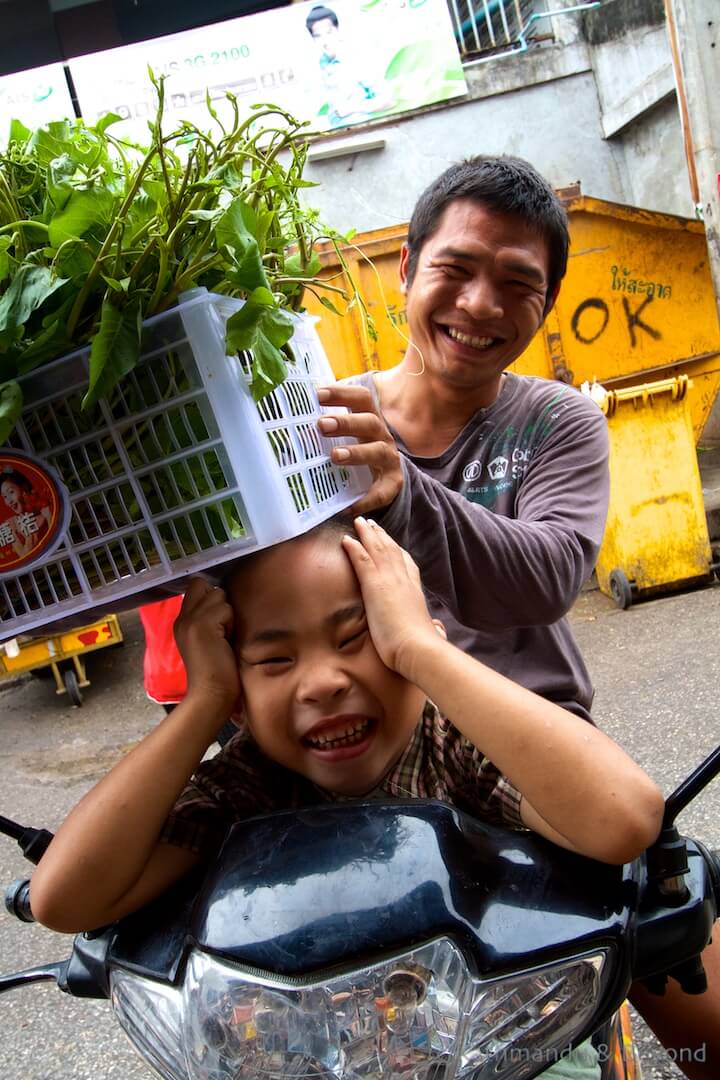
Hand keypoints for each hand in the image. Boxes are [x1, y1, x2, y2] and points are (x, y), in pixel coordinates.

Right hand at [174, 579, 238, 712]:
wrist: (210, 695)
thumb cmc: (217, 672)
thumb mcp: (208, 641)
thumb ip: (209, 620)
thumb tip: (224, 600)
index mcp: (182, 622)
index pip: (195, 587)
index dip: (210, 595)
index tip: (220, 617)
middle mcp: (182, 618)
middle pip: (205, 585)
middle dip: (219, 601)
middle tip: (222, 629)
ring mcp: (190, 620)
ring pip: (218, 595)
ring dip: (228, 614)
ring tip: (224, 637)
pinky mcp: (201, 625)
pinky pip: (226, 609)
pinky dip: (231, 624)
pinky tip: (225, 642)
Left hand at [316, 385, 402, 513]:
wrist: (386, 479)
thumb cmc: (358, 449)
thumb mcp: (347, 436)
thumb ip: (326, 428)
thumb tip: (288, 424)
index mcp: (369, 418)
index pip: (361, 398)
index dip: (342, 393)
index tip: (318, 394)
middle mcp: (382, 435)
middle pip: (370, 422)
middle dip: (346, 422)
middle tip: (322, 425)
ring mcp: (389, 459)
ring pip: (377, 451)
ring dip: (356, 453)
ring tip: (334, 456)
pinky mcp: (392, 484)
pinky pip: (380, 492)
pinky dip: (365, 500)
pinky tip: (348, 507)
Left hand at [342, 517, 439, 677]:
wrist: (417, 648)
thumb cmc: (421, 647)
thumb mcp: (429, 632)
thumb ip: (432, 628)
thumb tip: (438, 631)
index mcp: (415, 590)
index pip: (408, 564)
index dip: (399, 551)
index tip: (392, 542)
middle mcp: (404, 580)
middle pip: (392, 550)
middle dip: (381, 536)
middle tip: (371, 524)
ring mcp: (390, 580)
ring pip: (377, 549)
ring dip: (367, 534)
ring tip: (359, 522)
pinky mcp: (375, 585)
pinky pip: (362, 559)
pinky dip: (354, 547)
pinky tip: (345, 539)